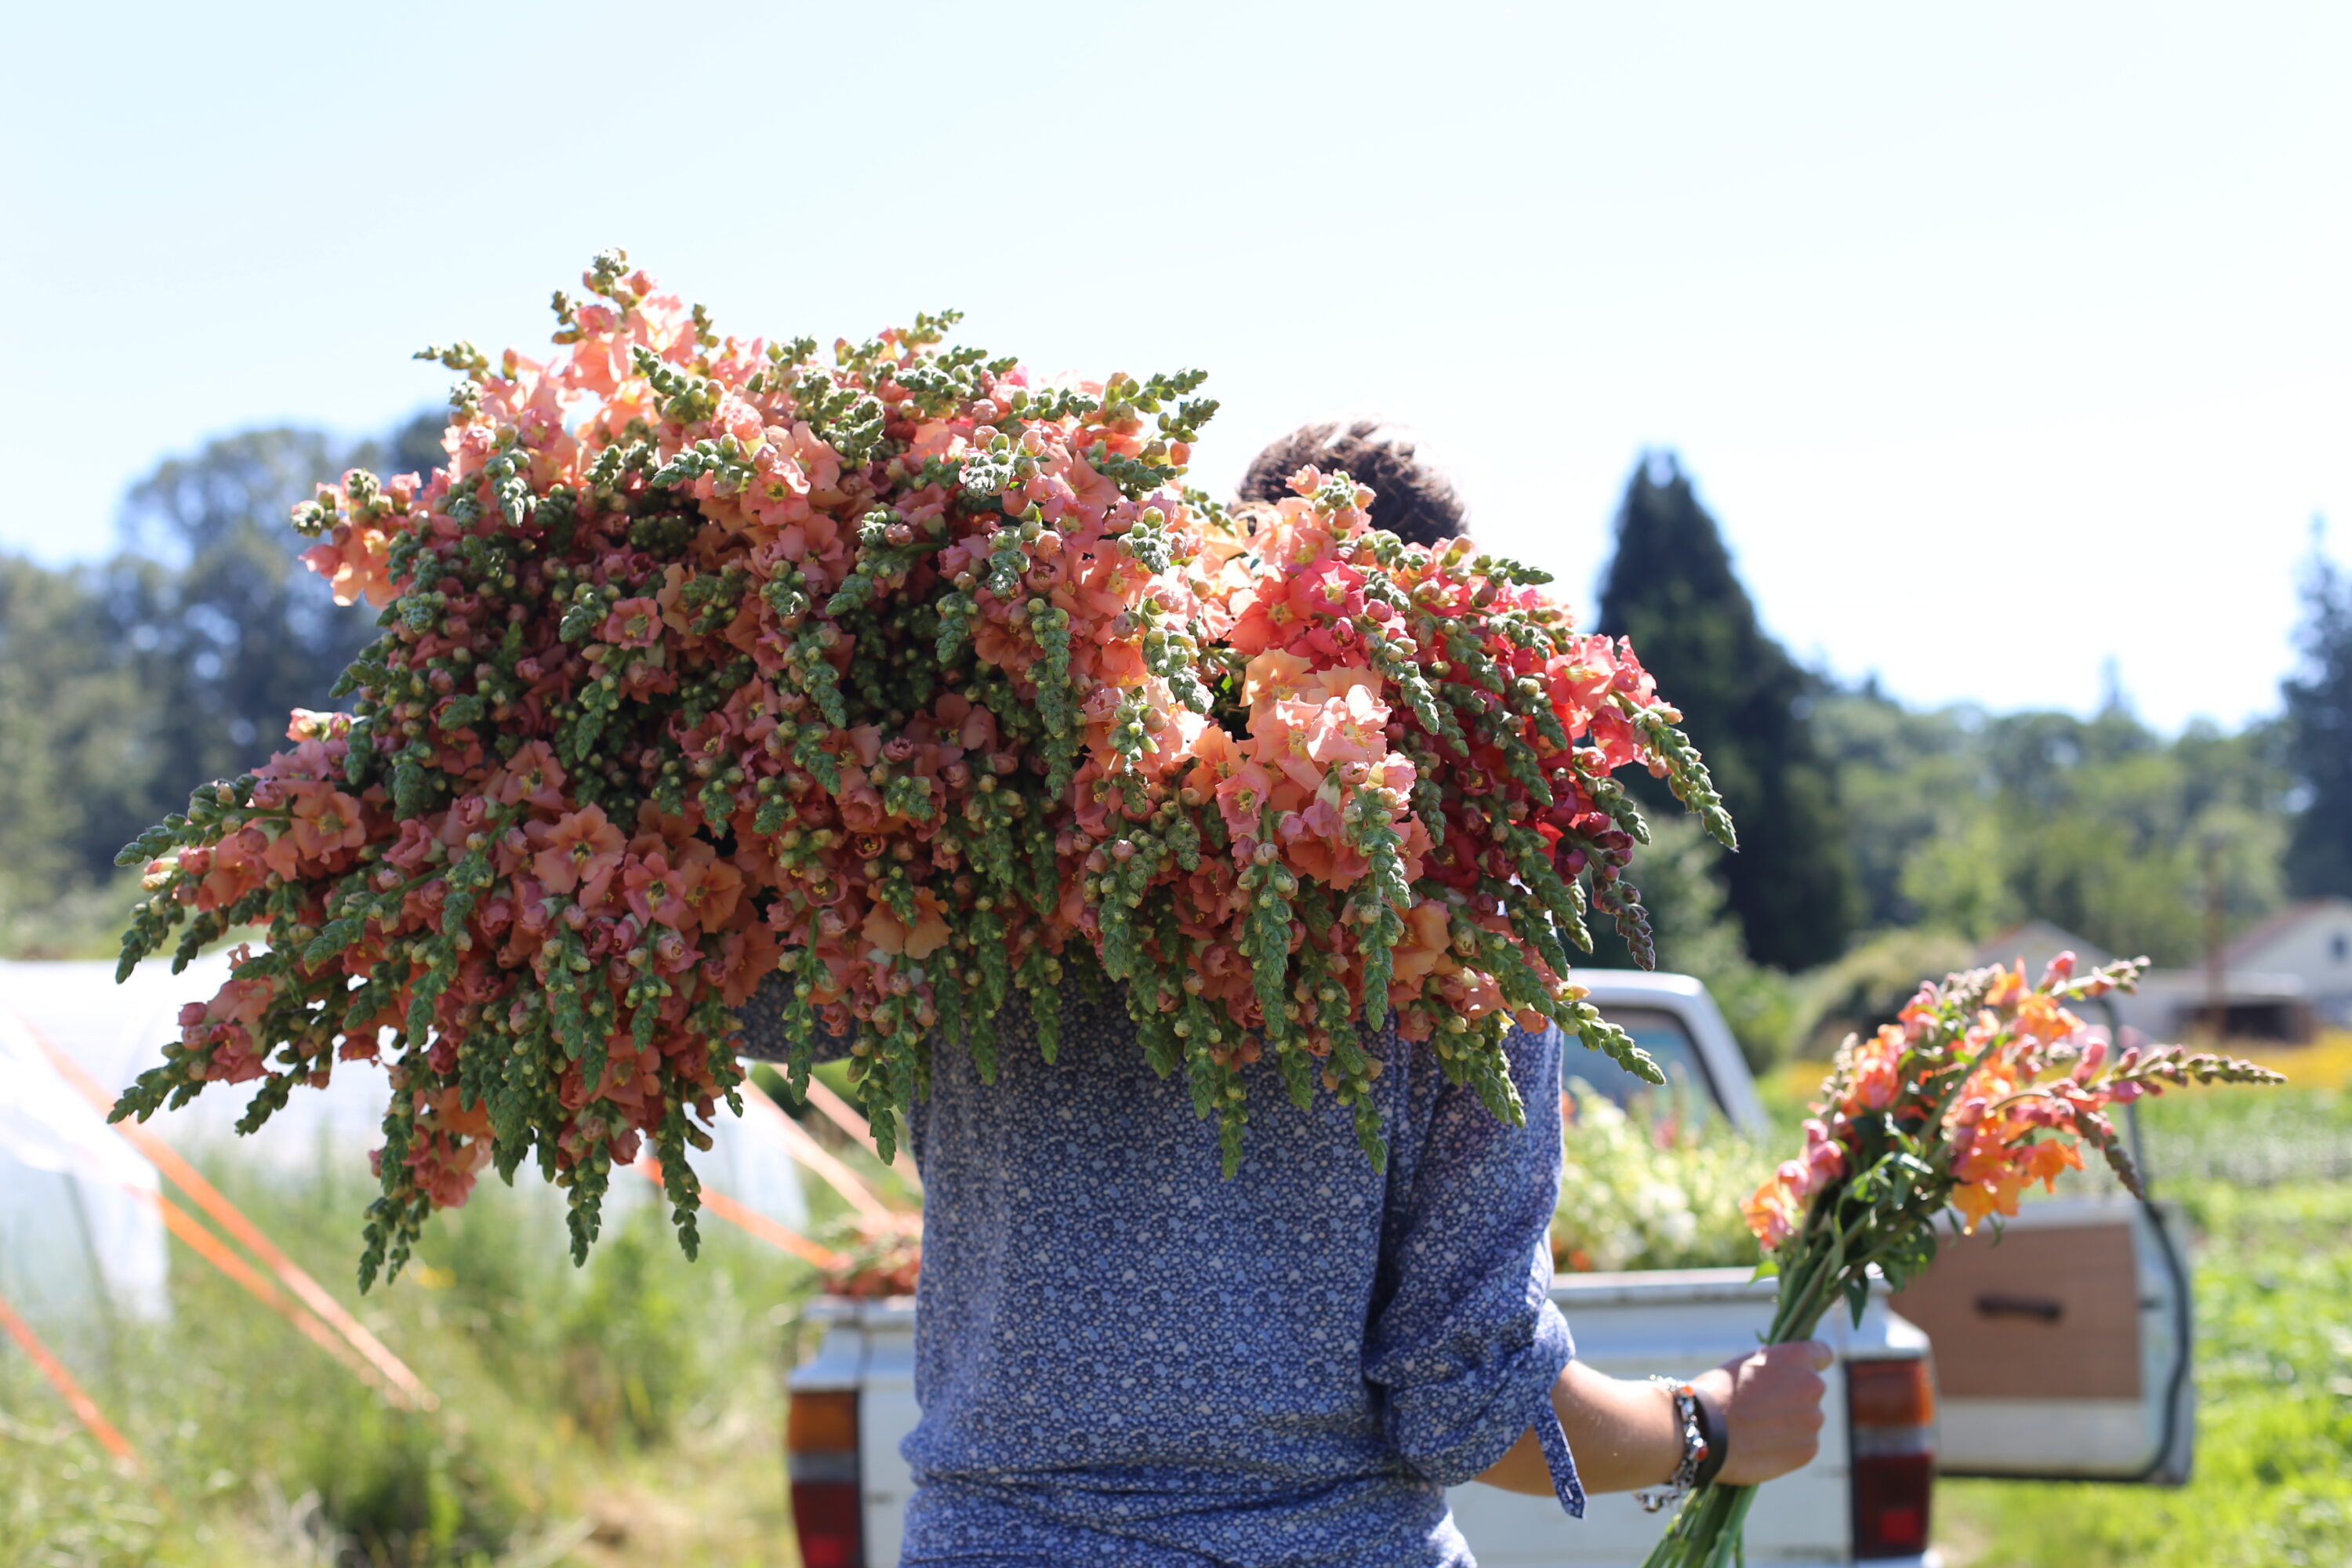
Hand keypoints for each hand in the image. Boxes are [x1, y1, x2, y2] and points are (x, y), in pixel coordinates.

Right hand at [1691, 1341, 1830, 1485]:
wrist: (1706, 1431)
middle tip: (1765, 1407)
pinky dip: (1788, 1445)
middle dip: (1794, 1396)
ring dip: (1791, 1422)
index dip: (1813, 1362)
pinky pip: (1803, 1444)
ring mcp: (1813, 1419)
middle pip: (1812, 1390)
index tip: (1800, 1372)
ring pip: (1807, 1419)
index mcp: (1797, 1357)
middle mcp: (1812, 1385)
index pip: (1823, 1353)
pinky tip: (1762, 1446)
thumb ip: (1769, 1364)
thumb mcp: (1743, 1364)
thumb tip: (1777, 1366)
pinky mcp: (1808, 1449)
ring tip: (1759, 1430)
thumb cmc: (1718, 1392)